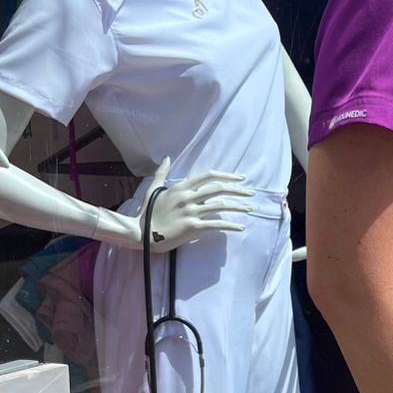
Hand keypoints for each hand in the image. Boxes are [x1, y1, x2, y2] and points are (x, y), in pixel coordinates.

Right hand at [135, 157, 253, 249]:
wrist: (141, 234)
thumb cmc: (147, 213)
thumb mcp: (154, 189)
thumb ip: (162, 173)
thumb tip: (167, 158)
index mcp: (181, 187)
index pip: (209, 176)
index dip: (227, 176)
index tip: (240, 179)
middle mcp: (188, 197)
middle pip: (219, 189)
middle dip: (239, 190)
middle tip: (251, 193)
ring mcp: (191, 212)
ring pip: (221, 206)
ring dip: (238, 207)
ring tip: (250, 209)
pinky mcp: (192, 227)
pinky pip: (216, 225)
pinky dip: (231, 226)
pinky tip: (241, 227)